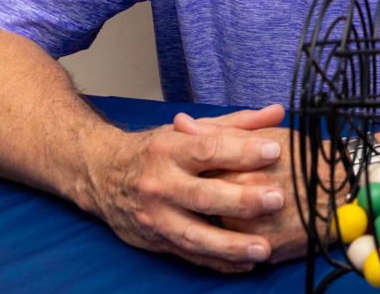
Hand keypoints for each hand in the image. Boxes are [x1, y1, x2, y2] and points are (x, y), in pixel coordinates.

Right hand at [75, 103, 291, 271]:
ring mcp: (156, 217)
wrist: (101, 175)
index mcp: (169, 150)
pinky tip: (244, 265)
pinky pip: (188, 256)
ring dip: (230, 245)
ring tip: (264, 249)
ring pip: (194, 235)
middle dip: (241, 200)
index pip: (208, 150)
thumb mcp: (189, 131)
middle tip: (277, 199)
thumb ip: (236, 125)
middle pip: (202, 195)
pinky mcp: (156, 240)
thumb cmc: (155, 150)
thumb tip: (278, 112)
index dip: (242, 151)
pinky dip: (217, 262)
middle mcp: (160, 184)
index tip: (274, 151)